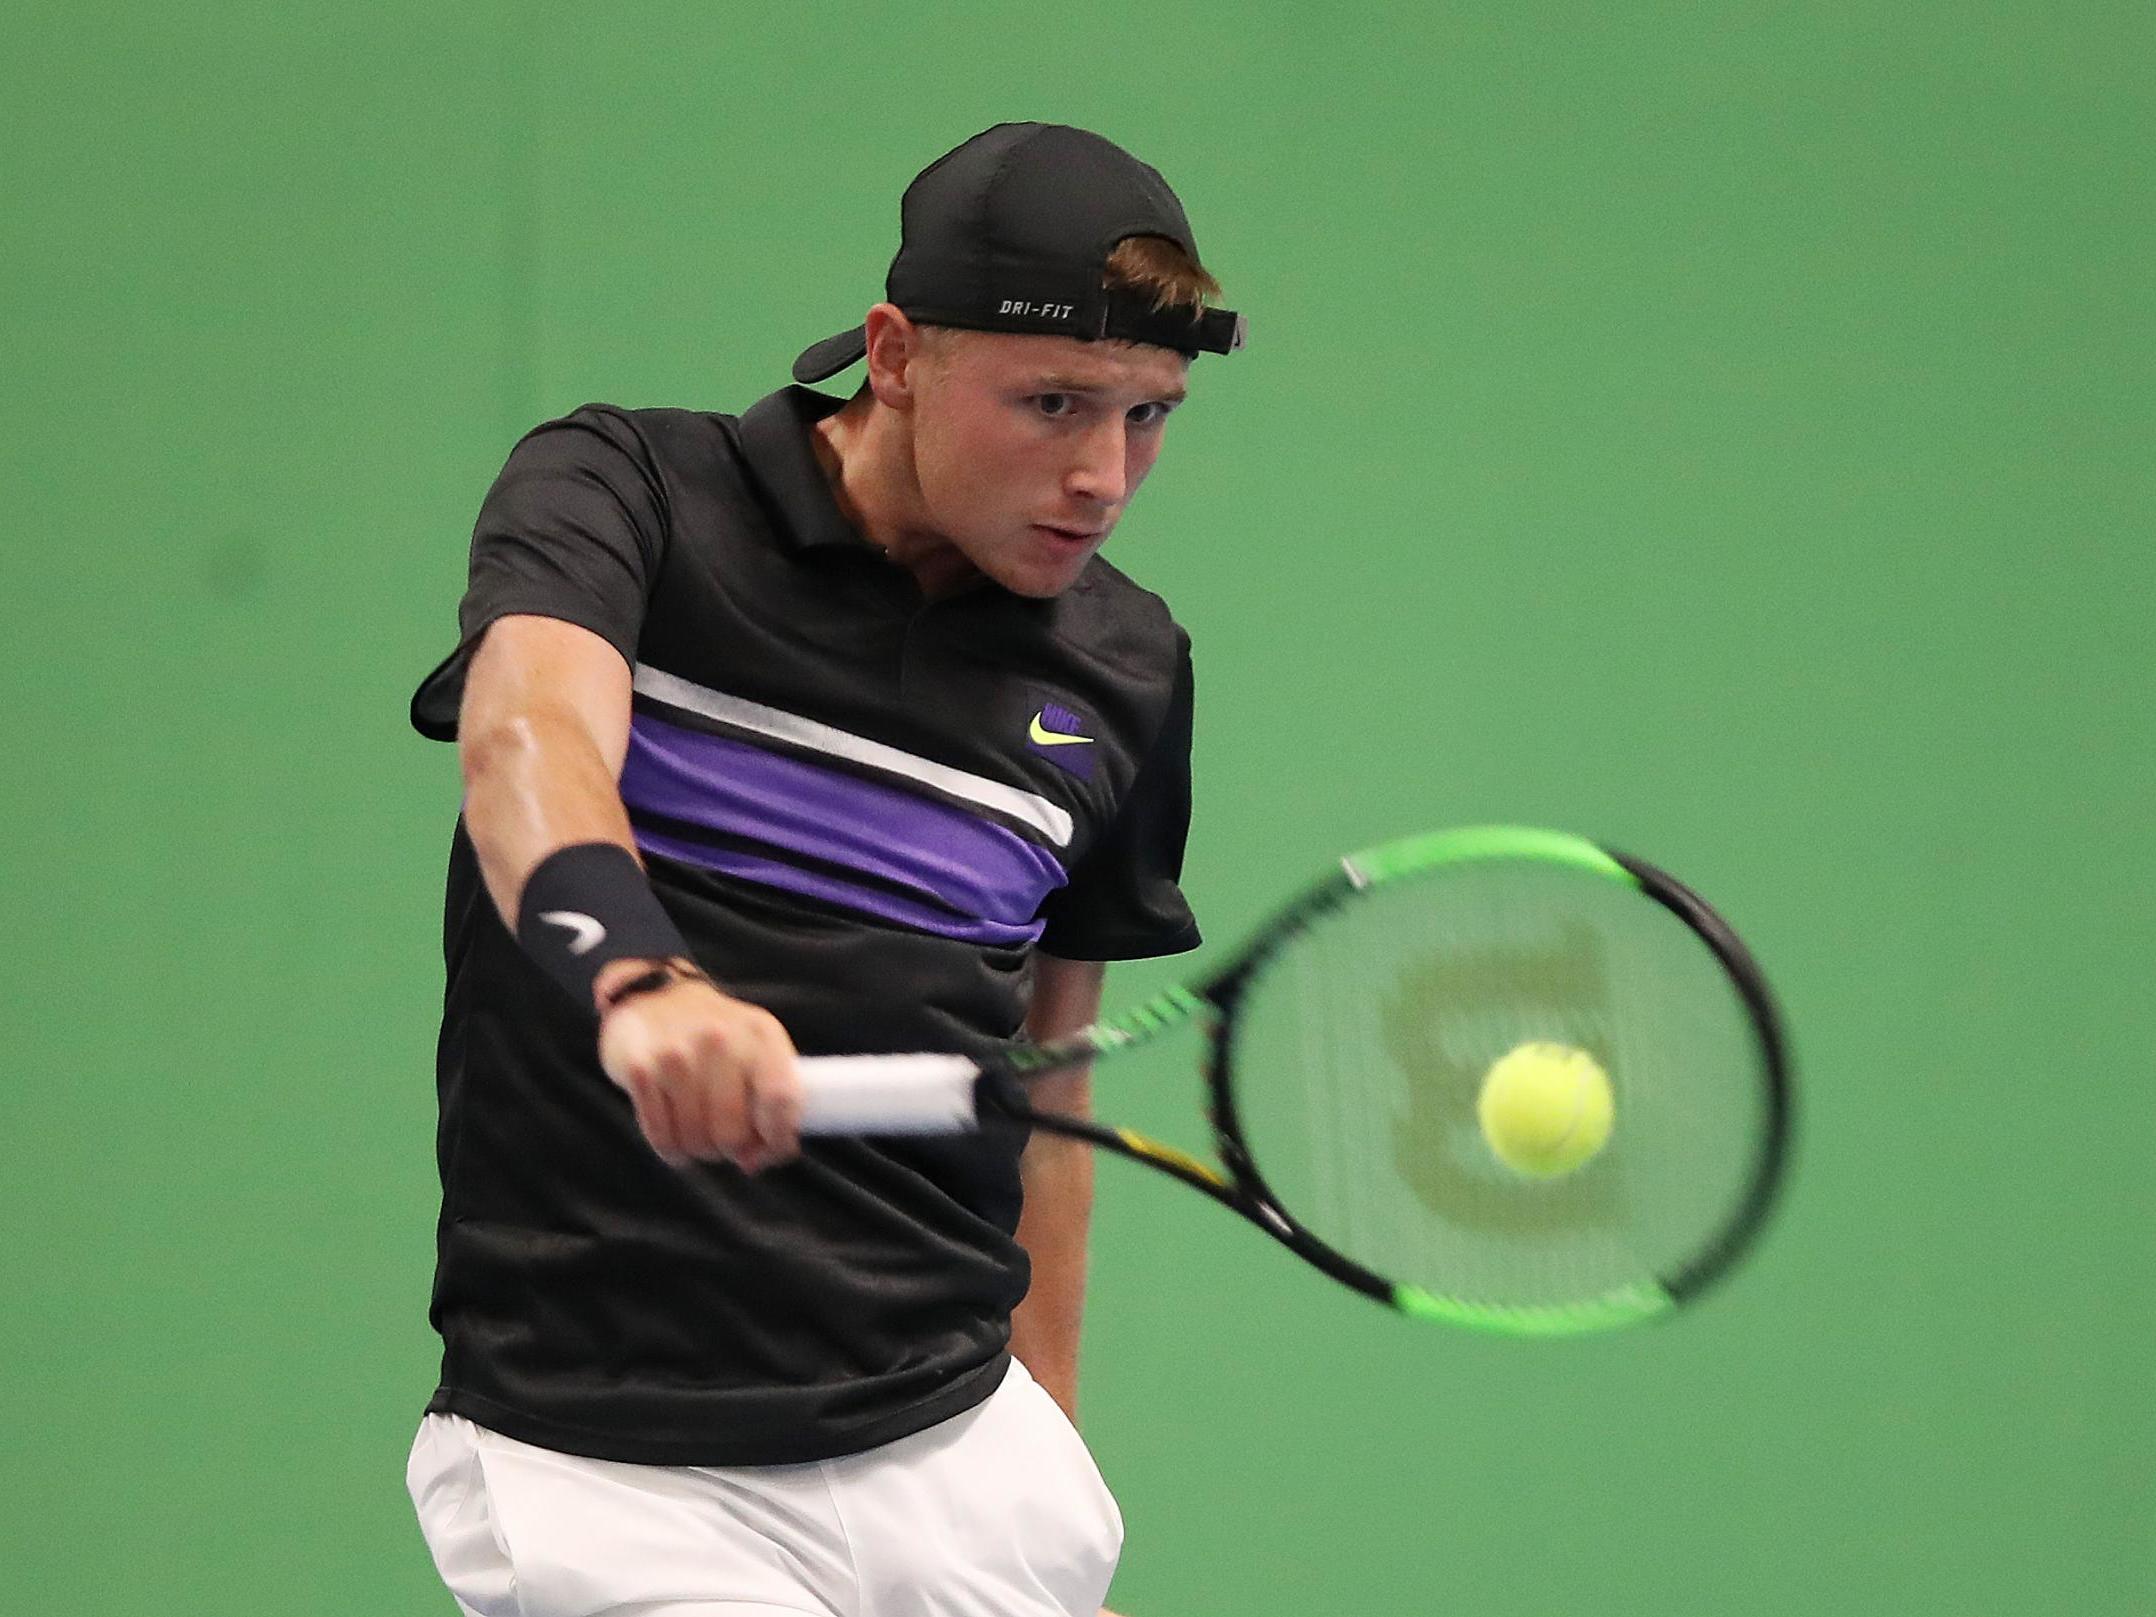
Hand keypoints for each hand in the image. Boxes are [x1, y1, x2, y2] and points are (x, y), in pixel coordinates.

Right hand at [593, 962, 802, 1172]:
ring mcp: (677, 1055)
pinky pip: (661, 1136)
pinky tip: (675, 1138)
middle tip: (726, 1144)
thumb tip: (756, 1160)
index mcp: (760, 1034)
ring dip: (699, 1151)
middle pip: (733, 1132)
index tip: (770, 1150)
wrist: (651, 995)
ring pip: (696, 1140)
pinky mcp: (640, 1070)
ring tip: (699, 1135)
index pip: (781, 1099)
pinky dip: (671, 1149)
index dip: (778, 1138)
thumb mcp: (754, 1047)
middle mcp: (720, 1040)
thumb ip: (767, 1098)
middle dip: (731, 1151)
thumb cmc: (714, 1034)